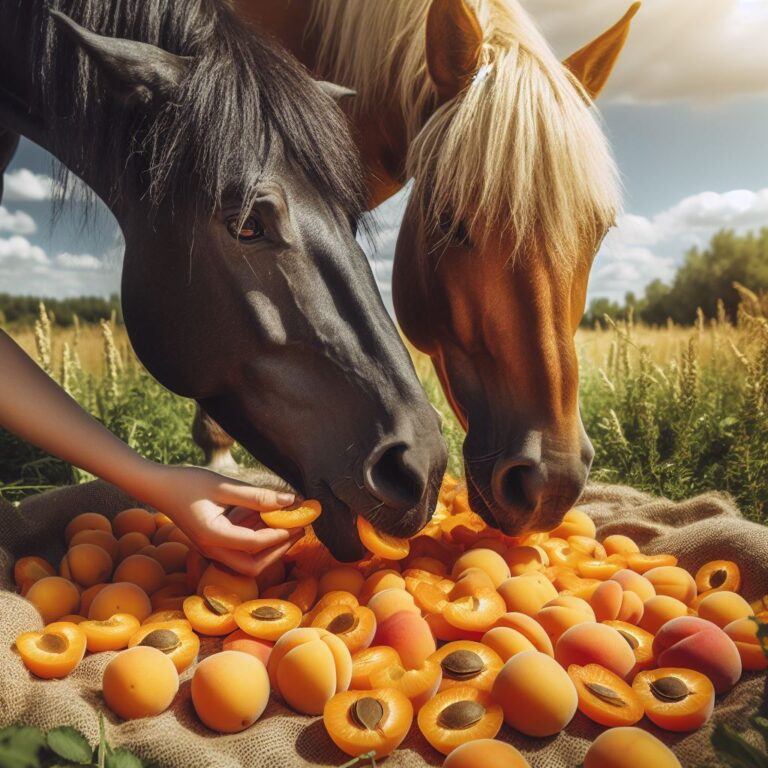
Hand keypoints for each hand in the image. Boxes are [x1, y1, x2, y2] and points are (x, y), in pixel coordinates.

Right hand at [139, 464, 303, 576]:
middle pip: (253, 565)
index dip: (281, 534)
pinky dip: (258, 539)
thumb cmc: (188, 483)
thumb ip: (257, 496)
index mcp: (212, 537)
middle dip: (279, 550)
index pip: (255, 544)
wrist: (158, 486)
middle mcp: (212, 550)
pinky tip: (268, 517)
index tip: (300, 520)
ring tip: (290, 523)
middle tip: (299, 529)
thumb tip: (290, 502)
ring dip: (270, 547)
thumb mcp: (223, 486)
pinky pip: (241, 550)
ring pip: (248, 562)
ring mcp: (211, 549)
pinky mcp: (213, 543)